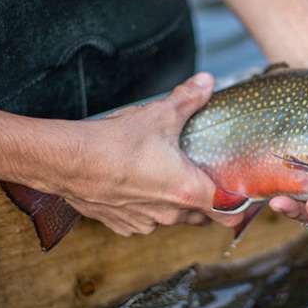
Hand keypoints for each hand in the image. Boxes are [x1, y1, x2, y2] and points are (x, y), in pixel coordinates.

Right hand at [56, 72, 243, 236]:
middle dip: (207, 201)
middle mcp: (169, 214)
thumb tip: (207, 82)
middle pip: (202, 216)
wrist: (67, 161)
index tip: (241, 193)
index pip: (229, 213)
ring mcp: (144, 222)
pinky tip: (139, 184)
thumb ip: (188, 99)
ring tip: (168, 177)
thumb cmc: (116, 142)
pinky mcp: (121, 225)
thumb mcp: (159, 115)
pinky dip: (147, 207)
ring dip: (175, 203)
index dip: (239, 205)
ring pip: (172, 218)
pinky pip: (144, 220)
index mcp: (187, 191)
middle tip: (204, 177)